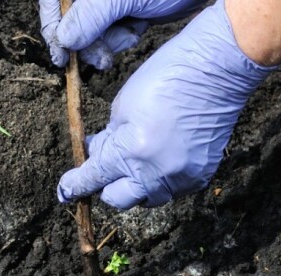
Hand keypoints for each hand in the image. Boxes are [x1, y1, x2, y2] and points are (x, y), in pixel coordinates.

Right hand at [39, 0, 206, 69]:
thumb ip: (90, 15)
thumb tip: (64, 40)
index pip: (53, 4)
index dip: (54, 30)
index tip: (63, 60)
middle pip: (72, 20)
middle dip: (88, 41)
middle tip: (102, 58)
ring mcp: (110, 1)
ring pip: (93, 28)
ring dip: (107, 41)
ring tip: (128, 35)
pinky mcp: (127, 7)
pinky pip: (113, 29)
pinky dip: (122, 37)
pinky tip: (136, 31)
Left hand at [57, 1, 274, 208]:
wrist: (215, 71)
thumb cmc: (167, 78)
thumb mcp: (123, 106)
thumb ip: (107, 138)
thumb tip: (96, 157)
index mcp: (132, 152)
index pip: (94, 178)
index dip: (75, 186)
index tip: (65, 192)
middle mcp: (157, 174)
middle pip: (119, 199)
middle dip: (108, 186)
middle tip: (107, 165)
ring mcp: (182, 179)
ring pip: (147, 197)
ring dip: (135, 184)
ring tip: (138, 156)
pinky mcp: (201, 177)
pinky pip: (172, 189)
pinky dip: (161, 178)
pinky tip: (162, 154)